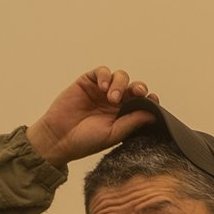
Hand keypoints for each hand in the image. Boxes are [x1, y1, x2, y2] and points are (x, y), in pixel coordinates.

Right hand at [25, 66, 159, 168]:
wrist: (59, 139)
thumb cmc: (86, 141)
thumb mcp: (113, 134)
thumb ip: (132, 122)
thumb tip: (154, 114)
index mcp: (124, 115)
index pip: (142, 103)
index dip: (149, 99)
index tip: (153, 99)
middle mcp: (116, 102)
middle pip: (134, 87)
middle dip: (139, 87)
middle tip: (138, 93)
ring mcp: (102, 91)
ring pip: (120, 76)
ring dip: (120, 84)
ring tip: (112, 98)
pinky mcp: (88, 82)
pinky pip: (102, 72)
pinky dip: (105, 76)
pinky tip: (102, 88)